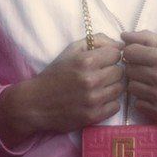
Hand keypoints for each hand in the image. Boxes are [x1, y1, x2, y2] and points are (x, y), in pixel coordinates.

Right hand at [0, 34, 125, 147]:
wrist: (35, 103)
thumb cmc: (54, 74)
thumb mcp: (70, 50)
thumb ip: (96, 41)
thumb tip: (120, 45)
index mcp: (85, 61)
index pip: (117, 54)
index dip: (110, 57)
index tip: (103, 61)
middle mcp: (91, 80)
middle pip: (121, 72)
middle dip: (112, 71)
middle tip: (101, 75)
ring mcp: (93, 100)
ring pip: (121, 89)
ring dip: (112, 87)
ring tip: (100, 87)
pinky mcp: (93, 116)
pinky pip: (116, 106)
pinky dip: (110, 103)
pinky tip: (98, 100)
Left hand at [120, 30, 156, 130]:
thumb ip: (148, 38)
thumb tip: (123, 36)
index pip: (129, 52)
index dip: (133, 54)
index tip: (140, 57)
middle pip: (129, 70)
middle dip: (136, 69)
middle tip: (149, 72)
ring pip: (131, 87)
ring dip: (139, 86)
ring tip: (153, 85)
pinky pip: (137, 104)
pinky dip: (144, 101)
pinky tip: (156, 98)